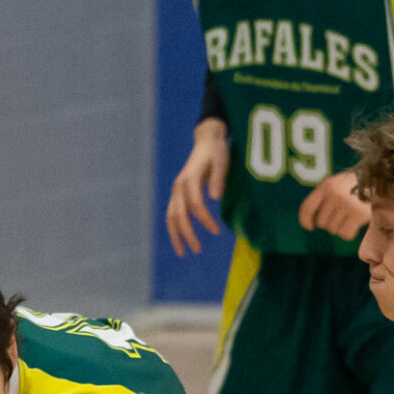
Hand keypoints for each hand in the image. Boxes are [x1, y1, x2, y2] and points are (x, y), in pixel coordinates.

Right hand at [164, 121, 229, 256]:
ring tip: (183, 252)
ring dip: (176, 235)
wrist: (207, 141)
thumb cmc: (217, 152)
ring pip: (171, 216)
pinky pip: (173, 213)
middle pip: (178, 214)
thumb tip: (215, 197)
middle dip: (187, 234)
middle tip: (197, 250)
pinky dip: (175, 227)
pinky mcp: (178, 193)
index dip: (205, 219)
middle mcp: (179, 186)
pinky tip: (181, 239)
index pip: (195, 205)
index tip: (216, 231)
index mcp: (189, 179)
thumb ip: (218, 179)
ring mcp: (177, 190)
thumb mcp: (222, 162)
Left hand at [297, 170, 371, 239]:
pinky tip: (356, 224)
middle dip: (330, 223)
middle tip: (342, 215)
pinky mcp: (359, 215)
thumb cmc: (358, 186)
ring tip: (351, 217)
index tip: (309, 227)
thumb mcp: (338, 185)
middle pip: (322, 222)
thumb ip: (325, 198)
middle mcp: (335, 194)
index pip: (307, 207)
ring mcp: (347, 204)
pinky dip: (349, 233)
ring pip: (333, 230)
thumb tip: (313, 222)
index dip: (305, 220)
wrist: (383, 181)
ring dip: (341, 228)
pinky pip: (345, 234)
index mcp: (327, 185)